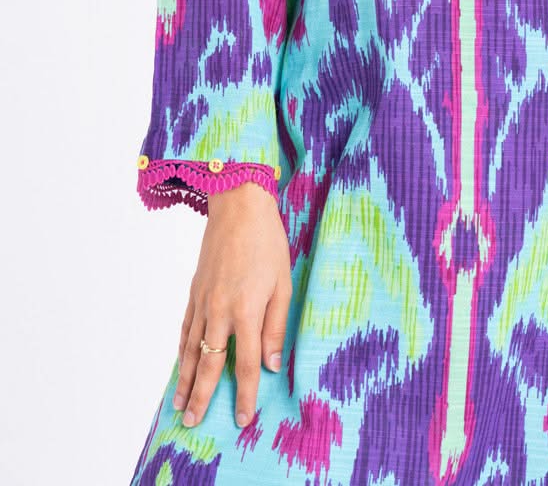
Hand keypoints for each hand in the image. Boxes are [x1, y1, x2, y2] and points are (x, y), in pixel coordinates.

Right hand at [172, 181, 291, 428]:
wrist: (238, 207)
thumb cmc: (267, 243)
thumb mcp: (283, 283)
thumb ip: (276, 326)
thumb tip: (271, 364)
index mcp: (246, 310)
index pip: (244, 363)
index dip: (244, 394)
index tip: (242, 418)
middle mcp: (220, 310)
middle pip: (210, 364)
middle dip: (202, 397)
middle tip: (194, 423)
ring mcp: (203, 301)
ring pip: (191, 350)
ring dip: (185, 380)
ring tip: (180, 405)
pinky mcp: (194, 291)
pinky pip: (184, 328)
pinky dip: (181, 350)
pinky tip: (180, 364)